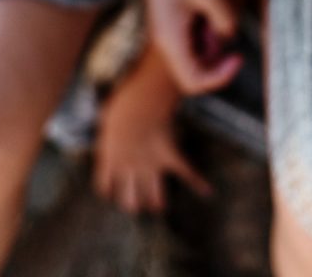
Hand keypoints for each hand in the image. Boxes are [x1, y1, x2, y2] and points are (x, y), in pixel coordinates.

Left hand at [94, 65, 212, 213]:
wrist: (140, 105)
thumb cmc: (122, 106)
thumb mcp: (108, 116)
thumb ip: (108, 124)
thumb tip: (106, 115)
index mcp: (111, 159)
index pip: (104, 186)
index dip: (107, 191)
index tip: (110, 193)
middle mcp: (130, 168)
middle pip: (130, 199)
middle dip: (132, 204)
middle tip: (136, 206)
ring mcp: (151, 165)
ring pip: (154, 194)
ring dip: (157, 202)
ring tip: (159, 207)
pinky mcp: (170, 158)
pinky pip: (186, 172)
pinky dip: (197, 182)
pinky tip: (206, 191)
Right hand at [130, 0, 242, 94]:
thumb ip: (225, 22)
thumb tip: (226, 37)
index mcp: (171, 39)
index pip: (194, 81)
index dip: (221, 77)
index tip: (239, 56)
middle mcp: (163, 39)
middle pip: (191, 72)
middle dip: (216, 61)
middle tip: (228, 31)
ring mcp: (163, 29)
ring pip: (191, 55)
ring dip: (210, 45)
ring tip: (218, 14)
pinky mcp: (167, 18)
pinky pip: (187, 39)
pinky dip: (203, 32)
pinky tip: (210, 7)